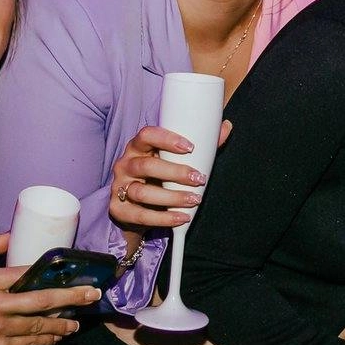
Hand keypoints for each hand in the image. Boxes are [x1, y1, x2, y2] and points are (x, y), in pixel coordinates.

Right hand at [0, 234, 101, 344]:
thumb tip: (13, 232)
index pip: (27, 273)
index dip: (52, 275)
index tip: (74, 275)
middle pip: (42, 300)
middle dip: (72, 298)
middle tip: (92, 296)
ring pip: (40, 325)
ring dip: (63, 324)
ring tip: (76, 323)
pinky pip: (30, 343)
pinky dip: (46, 340)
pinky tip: (56, 338)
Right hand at [109, 121, 232, 231]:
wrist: (136, 207)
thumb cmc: (159, 176)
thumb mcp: (175, 160)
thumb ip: (201, 145)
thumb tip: (226, 126)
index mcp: (138, 147)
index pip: (146, 135)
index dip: (167, 139)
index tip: (190, 147)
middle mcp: (125, 165)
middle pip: (146, 165)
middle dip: (175, 173)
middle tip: (199, 179)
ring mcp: (119, 187)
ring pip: (142, 192)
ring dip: (172, 197)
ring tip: (194, 200)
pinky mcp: (118, 210)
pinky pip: (141, 215)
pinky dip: (163, 218)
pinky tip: (182, 217)